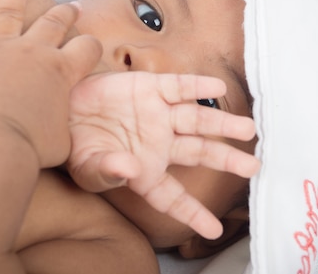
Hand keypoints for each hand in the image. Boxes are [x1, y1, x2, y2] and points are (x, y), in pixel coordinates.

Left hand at [0, 0, 100, 166]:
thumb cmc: (33, 146)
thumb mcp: (65, 138)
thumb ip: (67, 122)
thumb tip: (67, 126)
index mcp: (63, 69)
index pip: (88, 47)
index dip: (93, 46)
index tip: (92, 49)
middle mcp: (35, 51)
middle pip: (55, 20)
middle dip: (66, 12)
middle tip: (72, 6)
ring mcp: (2, 50)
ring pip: (10, 10)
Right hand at [66, 72, 259, 239]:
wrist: (64, 107)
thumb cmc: (77, 145)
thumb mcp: (88, 168)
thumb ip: (107, 173)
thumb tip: (128, 170)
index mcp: (147, 171)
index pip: (173, 196)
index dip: (192, 213)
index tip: (214, 230)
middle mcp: (160, 143)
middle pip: (200, 152)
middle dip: (226, 159)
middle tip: (253, 167)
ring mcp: (158, 114)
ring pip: (198, 120)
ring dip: (222, 123)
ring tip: (247, 129)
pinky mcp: (151, 88)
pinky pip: (179, 87)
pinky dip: (197, 87)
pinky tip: (217, 88)